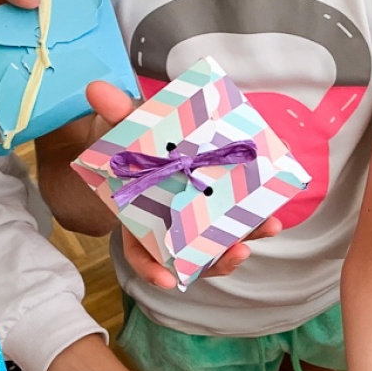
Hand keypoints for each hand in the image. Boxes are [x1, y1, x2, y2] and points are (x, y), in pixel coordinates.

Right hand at [84, 81, 282, 288]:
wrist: (159, 138)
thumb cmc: (140, 143)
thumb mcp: (128, 129)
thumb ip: (116, 114)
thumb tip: (96, 89)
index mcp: (142, 220)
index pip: (141, 254)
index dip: (152, 271)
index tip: (167, 281)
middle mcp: (173, 231)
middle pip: (193, 259)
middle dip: (217, 262)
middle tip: (238, 252)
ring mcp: (200, 226)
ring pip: (221, 247)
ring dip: (246, 242)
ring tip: (269, 228)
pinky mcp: (223, 214)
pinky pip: (239, 225)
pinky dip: (257, 222)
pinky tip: (275, 213)